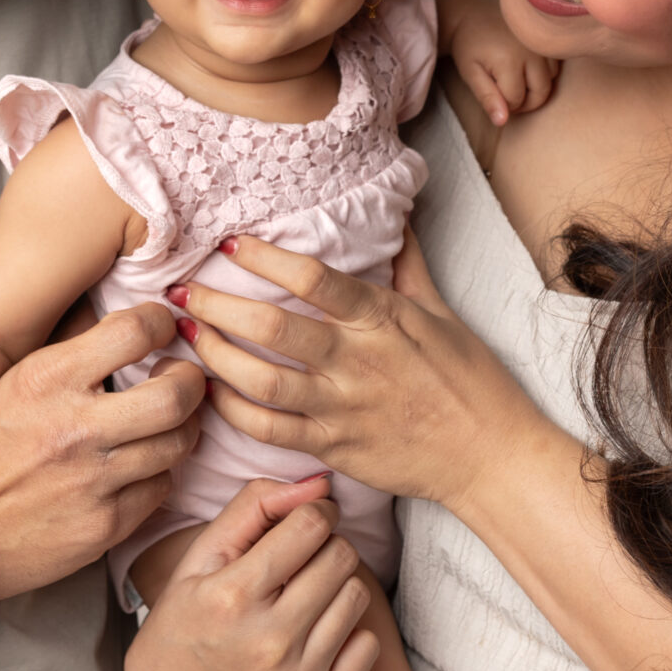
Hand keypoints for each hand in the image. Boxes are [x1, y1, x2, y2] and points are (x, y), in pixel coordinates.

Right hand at [0, 303, 203, 605]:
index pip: (132, 332)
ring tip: (166, 422)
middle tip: (183, 379)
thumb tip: (104, 300)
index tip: (161, 328)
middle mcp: (72, 429)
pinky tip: (140, 466)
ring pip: (178, 443)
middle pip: (175, 394)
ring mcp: (91, 482)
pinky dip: (158, 473)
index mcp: (45, 381)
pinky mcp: (104, 527)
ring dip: (181, 428)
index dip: (159, 323)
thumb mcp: (6, 384)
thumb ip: (61, 343)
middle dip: (192, 381)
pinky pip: (162, 488)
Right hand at [123, 476, 379, 670]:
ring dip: (336, 587)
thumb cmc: (185, 620)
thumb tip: (318, 485)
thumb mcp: (201, 556)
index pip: (310, 526)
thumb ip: (254, 506)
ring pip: (357, 597)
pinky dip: (348, 634)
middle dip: (325, 547)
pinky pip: (369, 647)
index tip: (306, 520)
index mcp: (234, 596)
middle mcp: (269, 641)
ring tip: (305, 596)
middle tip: (301, 561)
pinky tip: (315, 634)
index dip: (314, 512)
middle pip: (341, 558)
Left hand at [173, 232, 565, 509]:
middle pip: (271, 327)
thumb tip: (399, 216)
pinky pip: (268, 430)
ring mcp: (341, 408)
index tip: (230, 245)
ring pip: (259, 381)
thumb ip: (408, 266)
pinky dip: (231, 410)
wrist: (490, 455)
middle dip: (216, 305)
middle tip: (181, 292)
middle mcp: (356, 361)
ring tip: (187, 335)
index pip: (313, 278)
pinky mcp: (333, 448)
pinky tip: (211, 392)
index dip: (265, 258)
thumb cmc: (469, 380)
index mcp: (382, 319)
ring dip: (215, 355)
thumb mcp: (442, 313)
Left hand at [435, 0, 556, 127]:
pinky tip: (527, 70)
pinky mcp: (547, 38)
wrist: (473, 12)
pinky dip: (545, 74)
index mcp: (509, 61)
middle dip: (525, 102)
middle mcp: (531, 51)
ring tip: (516, 82)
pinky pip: (556, 66)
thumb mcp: (470, 73)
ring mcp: (542, 44)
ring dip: (536, 88)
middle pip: (540, 93)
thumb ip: (487, 97)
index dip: (504, 104)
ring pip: (550, 81)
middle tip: (507, 95)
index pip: (516, 100)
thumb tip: (503, 122)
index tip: (492, 94)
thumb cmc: (469, 45)